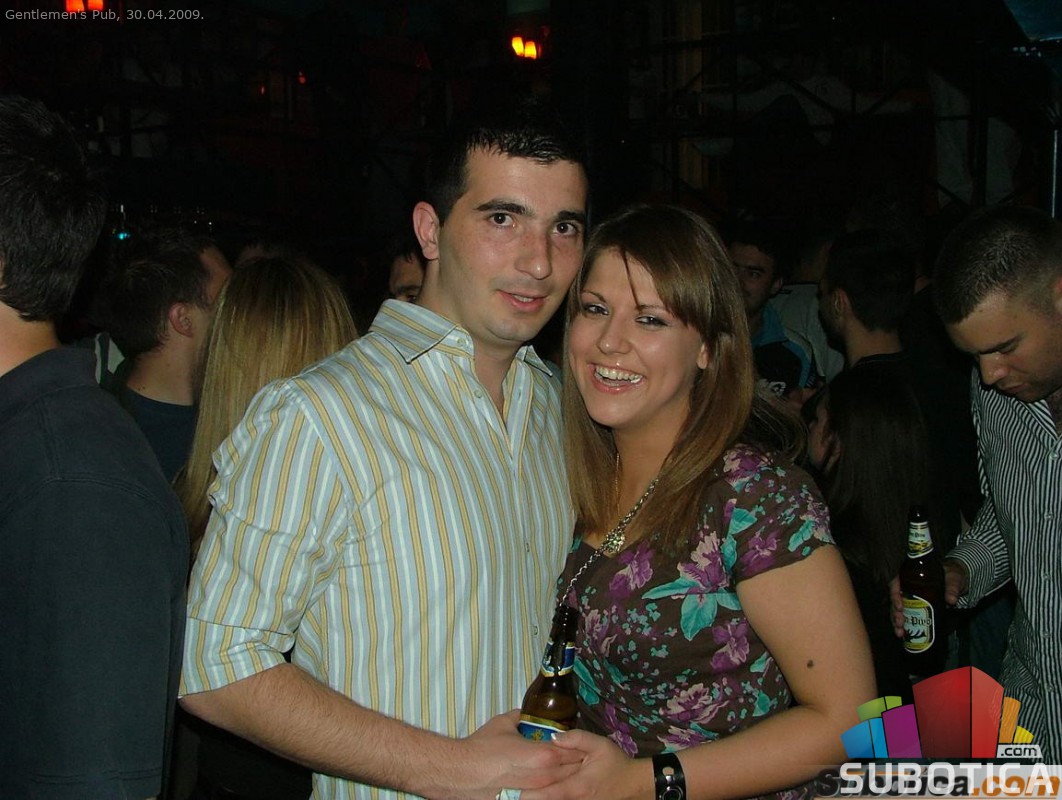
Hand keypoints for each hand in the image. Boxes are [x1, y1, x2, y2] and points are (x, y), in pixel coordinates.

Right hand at [441, 711, 581, 799]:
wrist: (461, 772)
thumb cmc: (482, 747)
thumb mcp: (503, 723)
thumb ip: (519, 717)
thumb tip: (523, 714)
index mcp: (542, 755)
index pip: (571, 752)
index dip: (578, 748)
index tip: (579, 744)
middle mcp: (542, 776)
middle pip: (570, 772)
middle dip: (575, 764)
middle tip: (578, 757)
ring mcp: (533, 793)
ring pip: (560, 787)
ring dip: (564, 777)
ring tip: (561, 770)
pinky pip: (543, 795)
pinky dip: (548, 789)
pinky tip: (544, 782)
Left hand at [519, 729, 649, 799]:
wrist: (630, 785)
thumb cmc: (615, 764)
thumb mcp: (600, 745)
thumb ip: (576, 739)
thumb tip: (553, 737)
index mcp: (576, 786)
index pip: (548, 794)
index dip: (527, 794)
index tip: (510, 789)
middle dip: (523, 796)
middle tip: (503, 790)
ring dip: (531, 796)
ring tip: (510, 791)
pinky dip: (542, 797)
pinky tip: (528, 792)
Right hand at [889, 560, 968, 638]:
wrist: (955, 581)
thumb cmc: (951, 575)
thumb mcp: (952, 578)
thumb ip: (952, 587)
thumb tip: (951, 600)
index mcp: (910, 576)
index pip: (895, 582)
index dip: (894, 594)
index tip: (900, 606)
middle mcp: (906, 587)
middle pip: (894, 599)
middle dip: (895, 613)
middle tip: (900, 623)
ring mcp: (909, 598)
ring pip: (897, 609)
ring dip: (896, 621)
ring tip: (900, 633)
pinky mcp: (914, 608)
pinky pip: (904, 616)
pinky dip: (903, 626)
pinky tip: (903, 635)